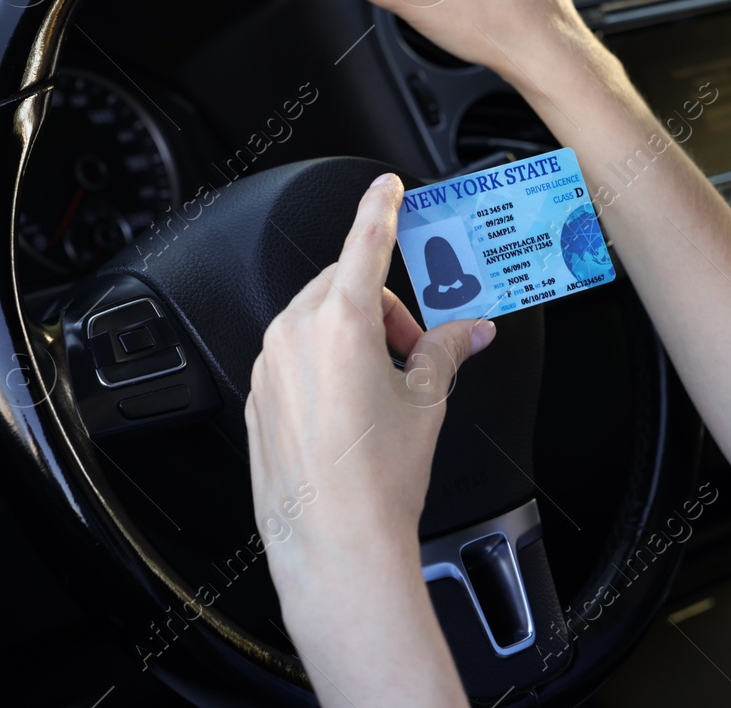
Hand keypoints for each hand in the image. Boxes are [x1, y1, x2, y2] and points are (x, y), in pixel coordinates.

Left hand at [244, 172, 494, 705]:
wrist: (335, 544)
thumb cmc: (380, 478)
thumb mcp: (427, 401)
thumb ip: (448, 351)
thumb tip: (474, 330)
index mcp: (341, 320)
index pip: (365, 242)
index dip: (380, 208)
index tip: (385, 186)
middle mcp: (295, 334)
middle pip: (344, 288)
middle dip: (384, 311)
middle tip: (415, 355)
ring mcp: (268, 367)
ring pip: (316, 323)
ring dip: (354, 339)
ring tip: (384, 392)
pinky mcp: (256, 399)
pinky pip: (295, 360)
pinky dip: (326, 368)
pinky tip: (352, 413)